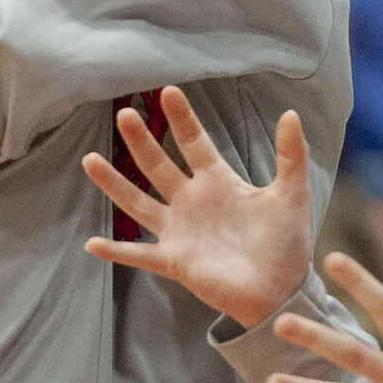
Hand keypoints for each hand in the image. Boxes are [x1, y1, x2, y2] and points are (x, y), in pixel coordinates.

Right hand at [83, 87, 311, 328]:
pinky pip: (139, 255)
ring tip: (90, 160)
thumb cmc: (286, 243)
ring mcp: (179, 231)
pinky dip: (117, 251)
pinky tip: (92, 243)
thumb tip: (292, 113)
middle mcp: (191, 201)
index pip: (194, 143)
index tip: (168, 92)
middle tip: (125, 114)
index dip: (182, 119)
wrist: (282, 291)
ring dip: (114, 183)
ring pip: (138, 203)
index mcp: (218, 182)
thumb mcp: (291, 194)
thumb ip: (291, 155)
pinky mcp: (174, 261)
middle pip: (158, 165)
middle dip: (141, 141)